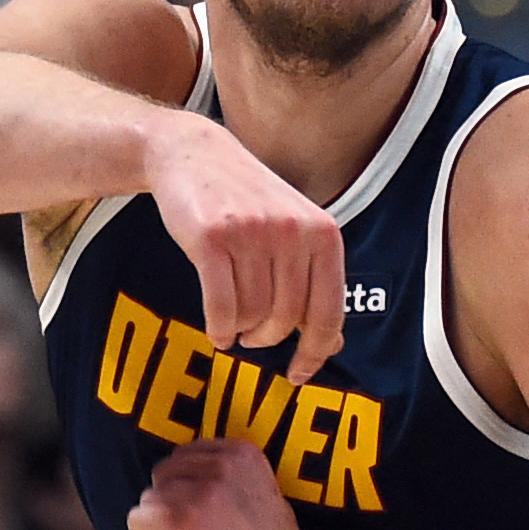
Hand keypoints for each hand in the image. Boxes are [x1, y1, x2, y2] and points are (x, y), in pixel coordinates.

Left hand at [128, 440, 331, 529]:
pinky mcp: (176, 522)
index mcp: (244, 453)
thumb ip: (231, 482)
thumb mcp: (265, 496)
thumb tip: (193, 483)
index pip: (188, 454)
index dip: (190, 486)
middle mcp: (220, 464)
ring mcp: (197, 492)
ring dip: (162, 526)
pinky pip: (137, 521)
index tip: (208, 514)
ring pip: (149, 499)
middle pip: (164, 473)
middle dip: (173, 503)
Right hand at [146, 114, 347, 382]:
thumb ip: (315, 281)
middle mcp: (292, 232)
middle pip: (286, 319)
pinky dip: (219, 328)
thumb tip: (334, 344)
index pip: (328, 311)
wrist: (194, 154)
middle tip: (254, 337)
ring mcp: (252, 233)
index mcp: (323, 234)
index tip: (298, 375)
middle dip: (268, 340)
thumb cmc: (248, 200)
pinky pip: (221, 305)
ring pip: (253, 315)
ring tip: (235, 325)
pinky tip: (218, 331)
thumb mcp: (294, 232)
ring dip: (242, 331)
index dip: (315, 352)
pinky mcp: (210, 238)